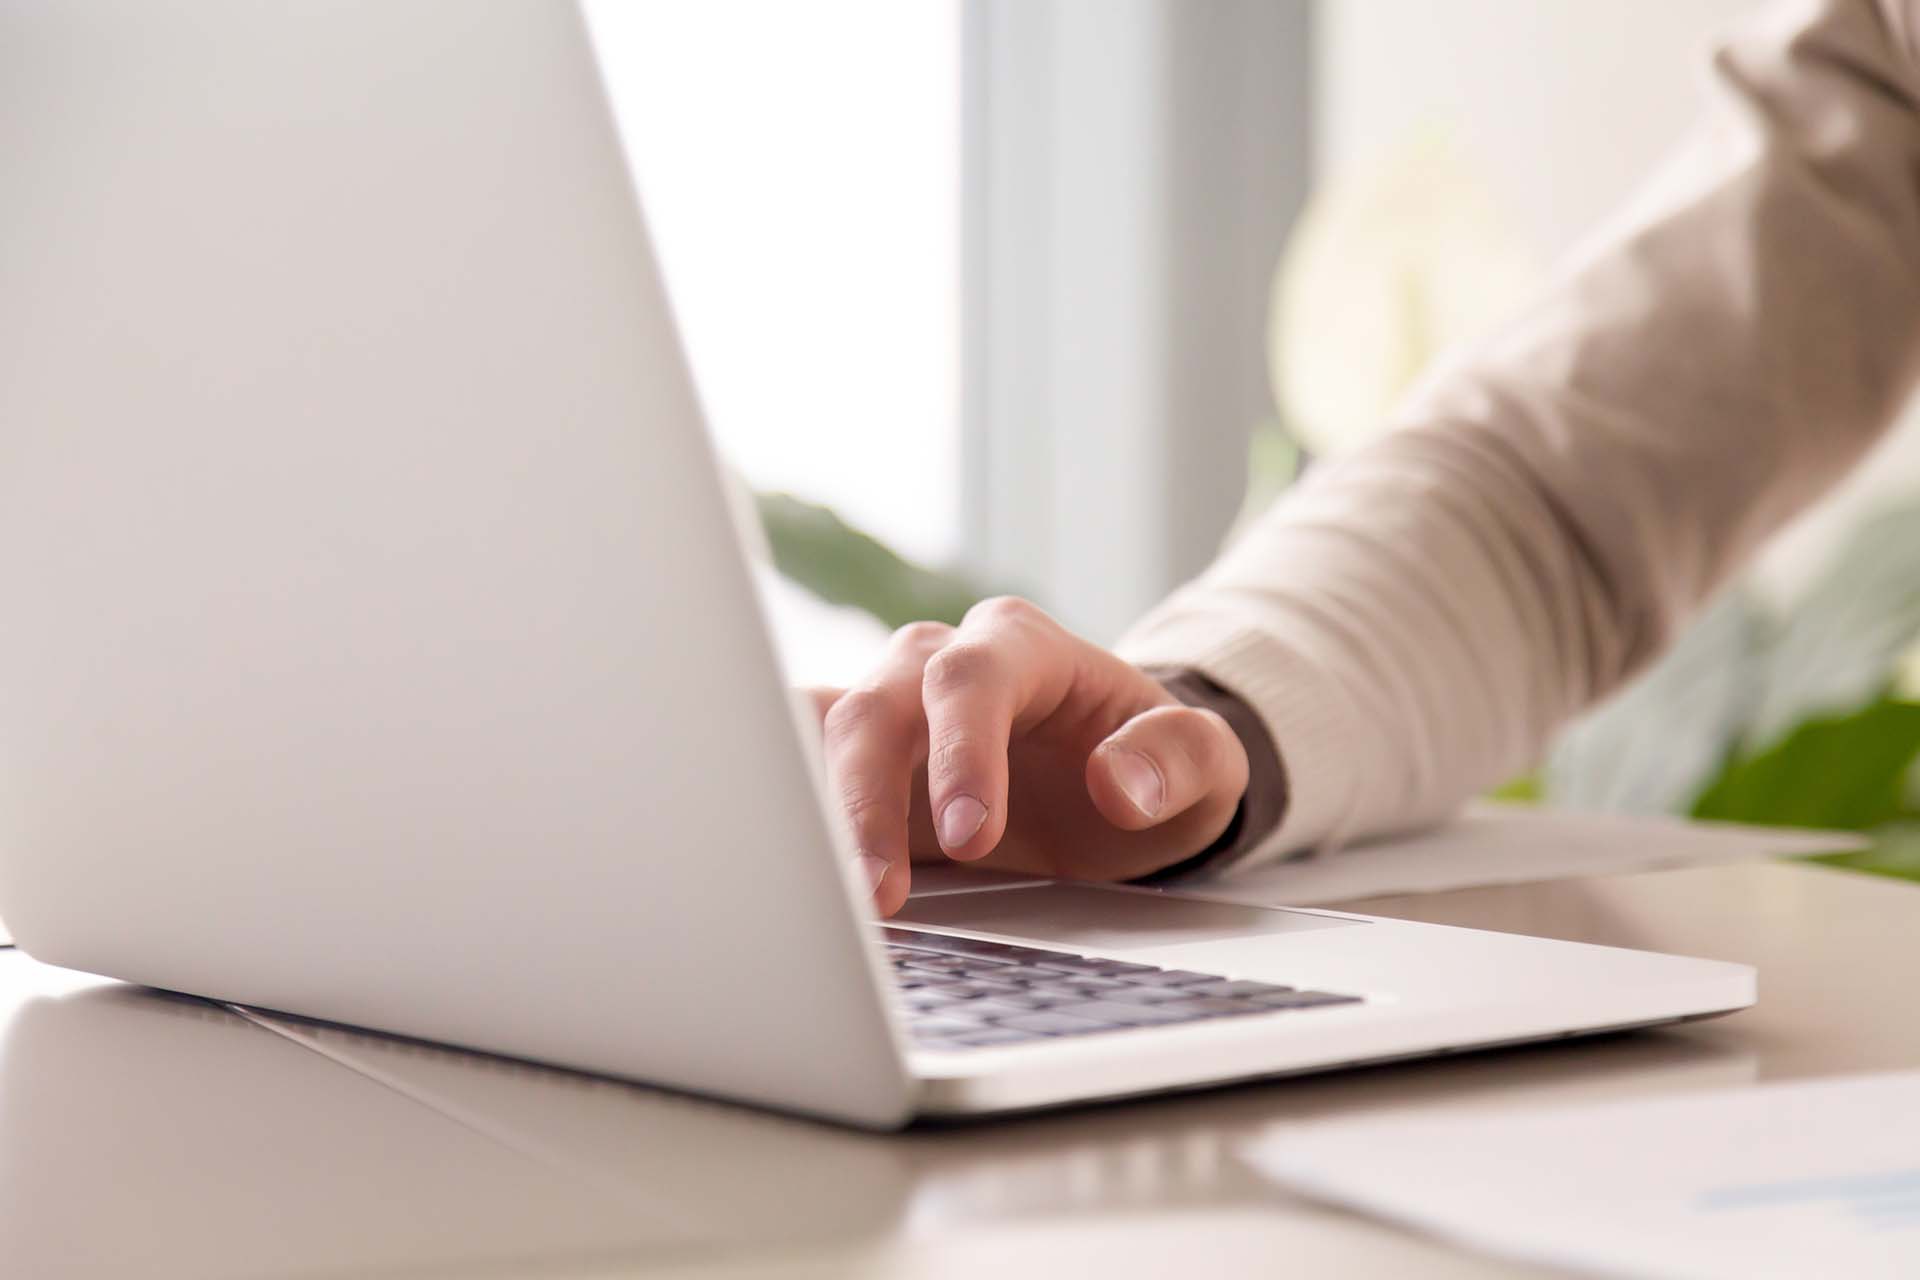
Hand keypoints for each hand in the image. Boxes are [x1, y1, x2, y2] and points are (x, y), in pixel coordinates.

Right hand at [807, 597, 1249, 915]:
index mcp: (1023, 647)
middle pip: (878, 707)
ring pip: (825, 736)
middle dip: (869, 800)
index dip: (962, 753)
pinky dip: (794, 814)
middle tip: (878, 892)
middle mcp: (941, 665)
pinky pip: (805, 771)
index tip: (971, 836)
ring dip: (816, 814)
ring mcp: (894, 714)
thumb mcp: (1206, 762)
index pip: (972, 681)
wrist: (1120, 779)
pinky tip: (791, 873)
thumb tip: (1117, 784)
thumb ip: (1177, 760)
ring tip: (826, 898)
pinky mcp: (864, 767)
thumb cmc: (1156, 760)